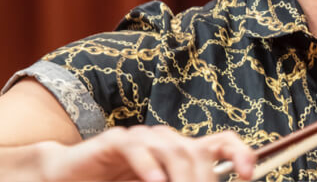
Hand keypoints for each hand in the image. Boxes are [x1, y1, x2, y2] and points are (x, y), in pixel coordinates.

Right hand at [38, 126, 255, 181]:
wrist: (68, 179)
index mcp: (182, 153)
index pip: (221, 144)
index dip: (240, 154)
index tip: (248, 176)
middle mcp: (166, 141)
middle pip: (198, 152)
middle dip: (204, 180)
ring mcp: (142, 138)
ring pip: (172, 149)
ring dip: (181, 178)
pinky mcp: (115, 142)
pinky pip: (136, 147)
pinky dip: (148, 166)